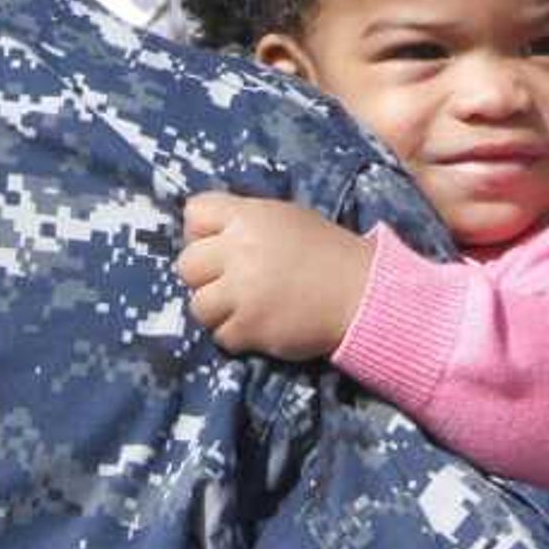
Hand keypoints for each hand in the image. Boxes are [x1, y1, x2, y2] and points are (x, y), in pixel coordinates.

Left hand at [177, 192, 373, 360]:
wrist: (361, 293)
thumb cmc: (325, 252)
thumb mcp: (285, 218)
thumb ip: (244, 221)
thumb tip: (206, 235)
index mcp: (249, 217)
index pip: (194, 213)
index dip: (202, 232)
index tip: (220, 246)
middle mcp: (239, 252)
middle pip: (187, 265)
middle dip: (206, 276)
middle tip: (232, 282)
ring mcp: (242, 292)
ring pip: (198, 305)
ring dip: (218, 309)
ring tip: (245, 307)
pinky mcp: (249, 328)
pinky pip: (221, 335)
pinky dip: (237, 334)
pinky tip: (260, 324)